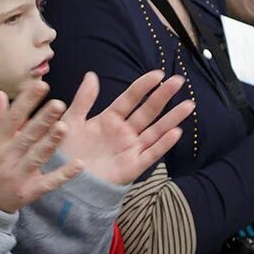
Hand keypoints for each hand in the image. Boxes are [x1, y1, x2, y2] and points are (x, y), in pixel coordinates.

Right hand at [0, 82, 87, 213]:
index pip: (12, 117)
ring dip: (51, 142)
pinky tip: (79, 164)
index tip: (41, 85)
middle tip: (59, 104)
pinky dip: (63, 175)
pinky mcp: (28, 191)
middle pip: (28, 135)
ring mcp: (19, 175)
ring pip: (38, 156)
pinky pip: (48, 182)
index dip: (26, 101)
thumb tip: (1, 94)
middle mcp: (7, 156)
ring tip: (65, 127)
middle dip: (43, 119)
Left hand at [54, 70, 193, 184]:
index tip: (158, 73)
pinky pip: (151, 154)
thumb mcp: (71, 122)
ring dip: (172, 118)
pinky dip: (163, 144)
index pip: (130, 98)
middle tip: (179, 81)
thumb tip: (91, 75)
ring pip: (155, 130)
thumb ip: (83, 100)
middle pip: (147, 111)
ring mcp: (130, 149)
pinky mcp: (132, 166)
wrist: (64, 180)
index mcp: (109, 119)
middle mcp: (124, 132)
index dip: (144, 86)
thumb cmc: (66, 151)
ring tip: (189, 104)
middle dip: (163, 96)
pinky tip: (176, 132)